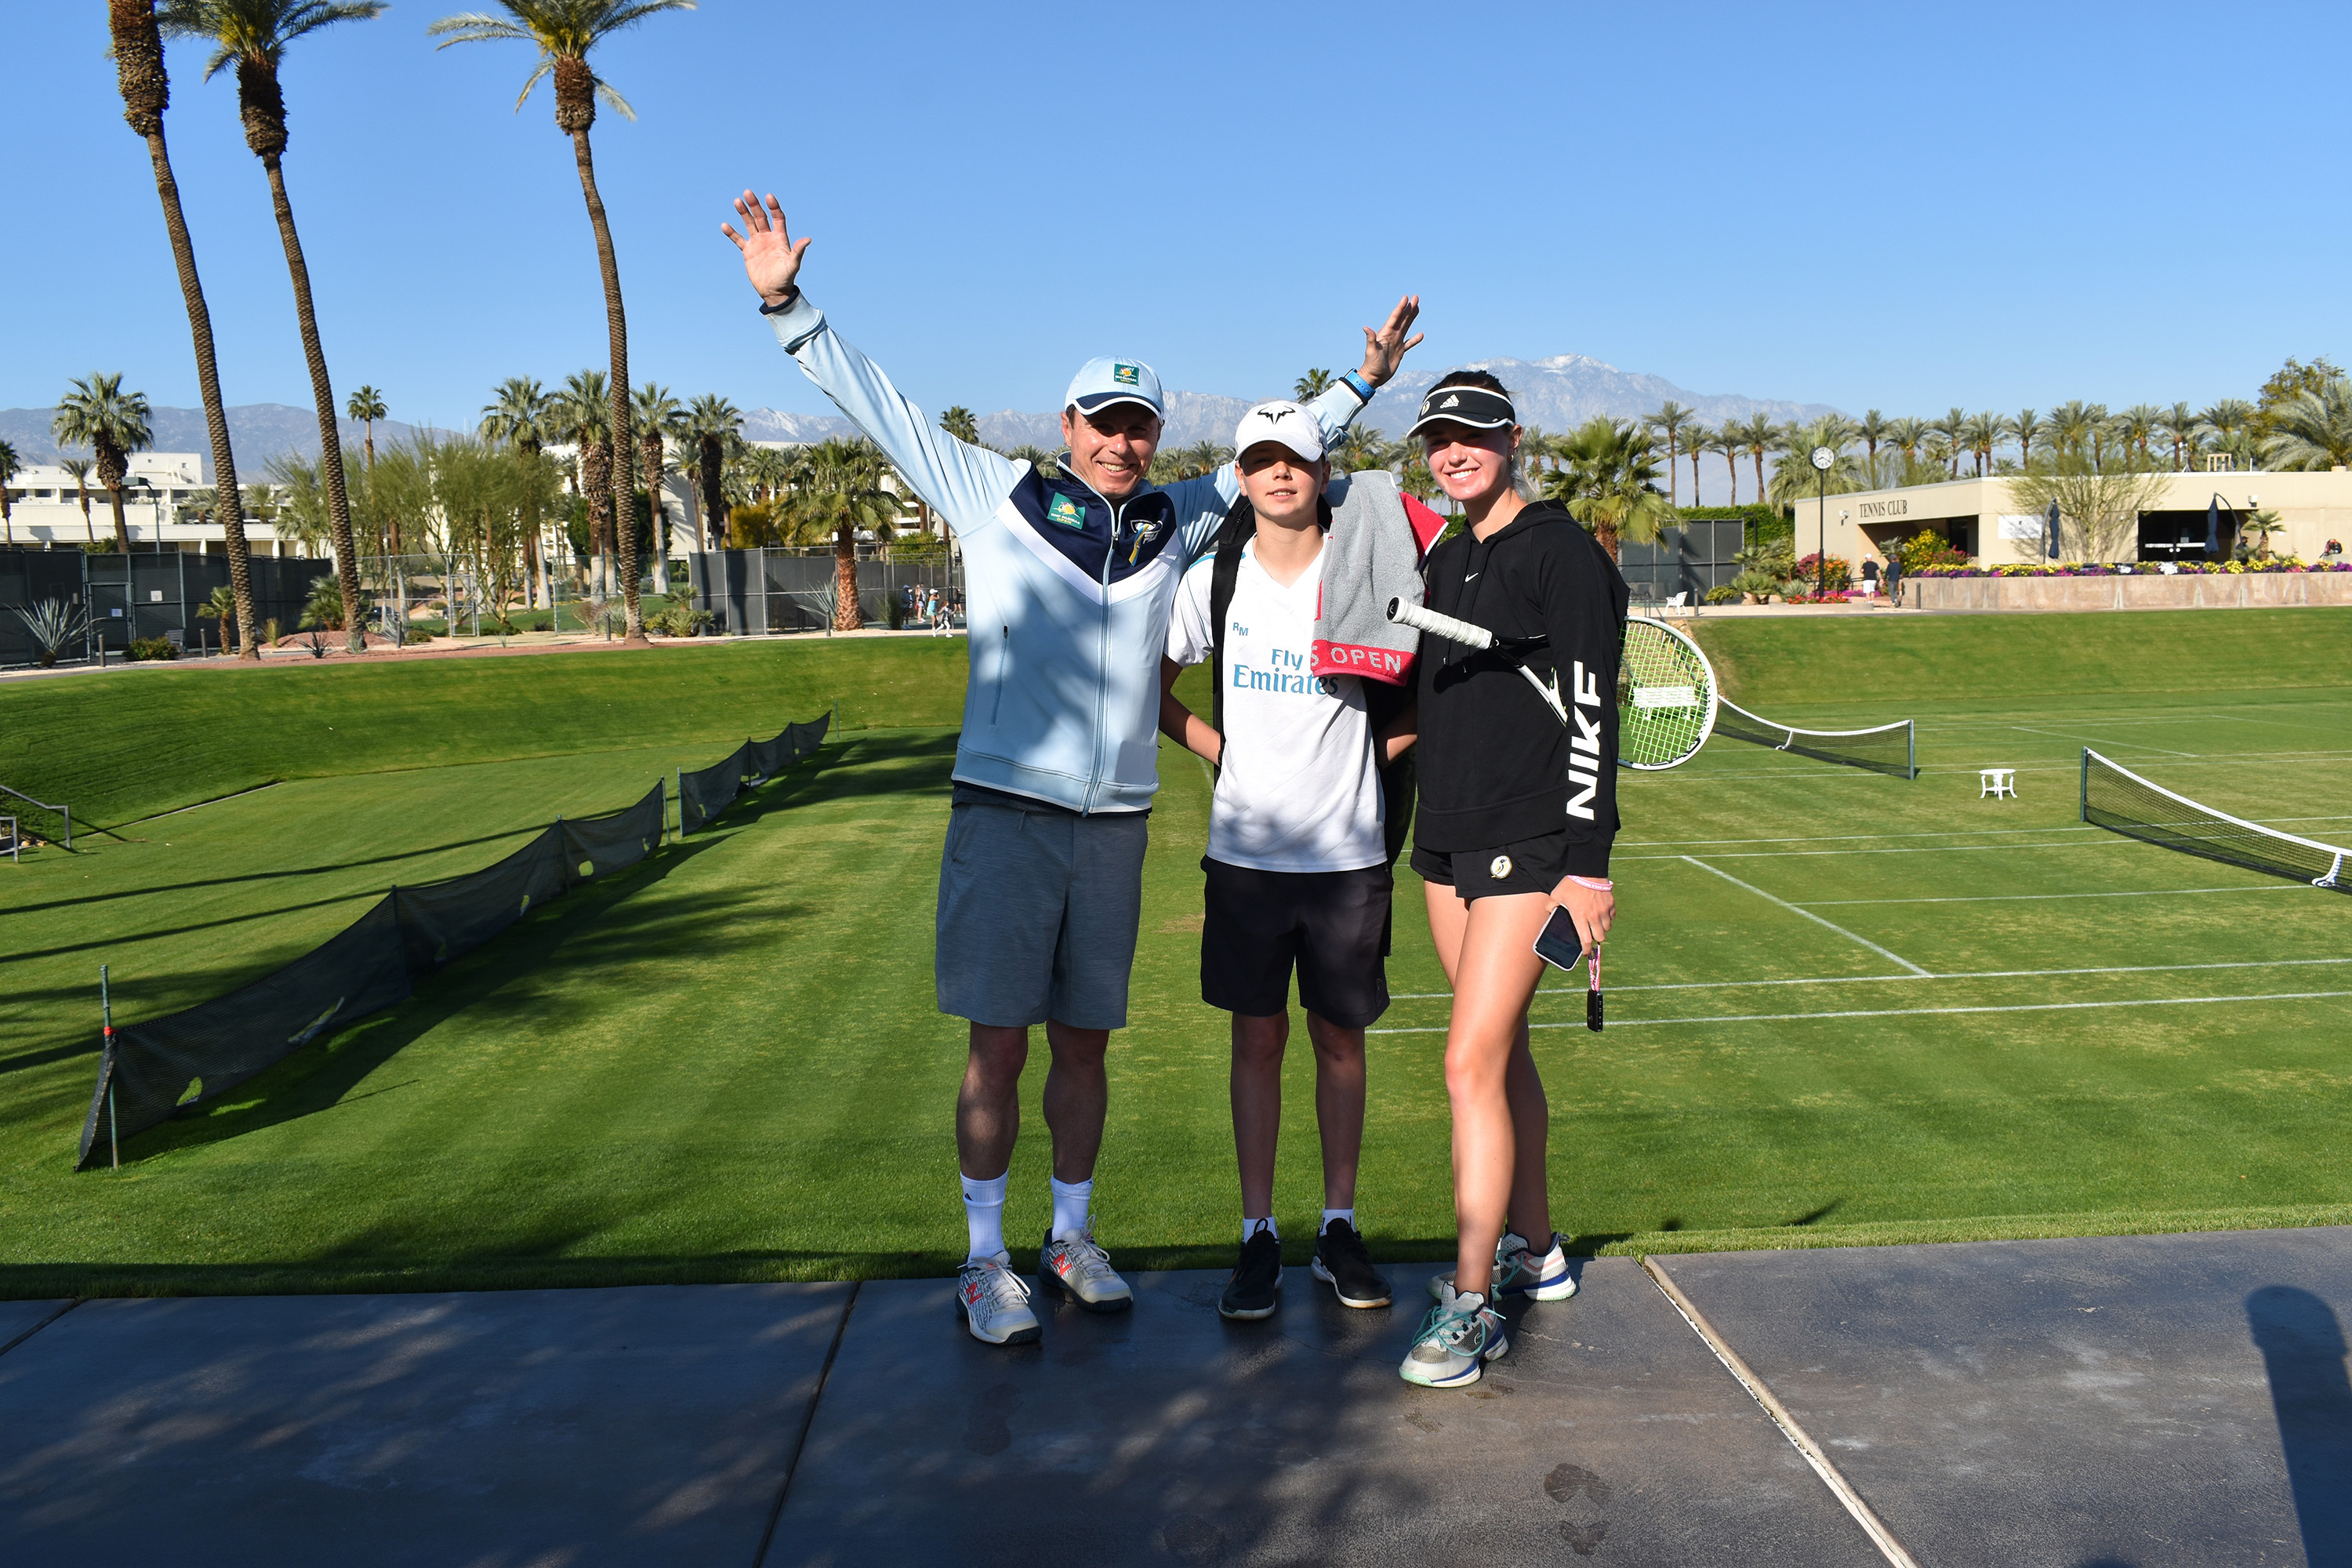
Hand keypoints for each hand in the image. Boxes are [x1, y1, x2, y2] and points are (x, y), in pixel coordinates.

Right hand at [722, 191, 810, 306]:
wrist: (774, 291)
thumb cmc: (786, 278)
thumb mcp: (793, 264)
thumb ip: (798, 251)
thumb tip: (808, 239)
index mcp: (780, 238)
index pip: (777, 218)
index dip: (773, 207)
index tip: (769, 197)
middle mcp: (768, 237)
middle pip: (761, 217)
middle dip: (755, 205)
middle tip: (747, 193)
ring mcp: (757, 243)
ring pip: (749, 224)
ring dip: (743, 213)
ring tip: (737, 201)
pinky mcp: (748, 251)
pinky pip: (738, 239)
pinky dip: (732, 233)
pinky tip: (725, 225)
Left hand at [1357, 295, 1424, 386]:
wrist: (1374, 377)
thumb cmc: (1371, 365)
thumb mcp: (1371, 351)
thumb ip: (1370, 339)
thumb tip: (1366, 328)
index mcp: (1385, 334)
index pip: (1394, 318)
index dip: (1400, 307)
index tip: (1406, 298)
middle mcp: (1391, 336)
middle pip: (1402, 319)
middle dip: (1409, 308)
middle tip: (1416, 297)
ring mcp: (1396, 342)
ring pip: (1406, 327)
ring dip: (1412, 317)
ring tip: (1417, 307)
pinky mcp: (1400, 351)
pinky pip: (1409, 343)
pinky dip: (1415, 339)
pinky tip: (1421, 334)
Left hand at [1549, 876, 1614, 952]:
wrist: (1587, 869)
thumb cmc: (1571, 883)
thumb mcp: (1556, 895)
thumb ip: (1551, 906)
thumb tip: (1549, 912)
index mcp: (1579, 917)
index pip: (1585, 941)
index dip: (1585, 950)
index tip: (1584, 952)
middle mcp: (1593, 916)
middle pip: (1600, 937)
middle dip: (1595, 939)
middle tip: (1591, 935)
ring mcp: (1604, 910)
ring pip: (1607, 927)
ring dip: (1602, 928)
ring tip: (1596, 923)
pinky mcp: (1611, 903)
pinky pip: (1612, 916)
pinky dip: (1608, 917)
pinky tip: (1601, 912)